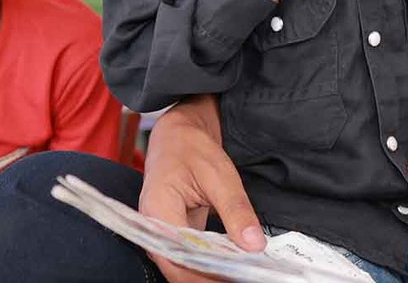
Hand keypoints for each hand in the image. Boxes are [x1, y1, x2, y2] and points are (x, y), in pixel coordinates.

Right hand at [138, 96, 265, 281]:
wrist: (177, 138)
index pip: (180, 259)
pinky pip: (190, 259)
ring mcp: (162, 237)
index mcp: (157, 213)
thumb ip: (236, 210)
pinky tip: (234, 264)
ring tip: (243, 271)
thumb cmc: (192, 150)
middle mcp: (153, 232)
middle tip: (246, 274)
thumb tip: (254, 245)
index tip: (239, 274)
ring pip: (185, 269)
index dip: (209, 274)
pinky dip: (212, 264)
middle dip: (213, 277)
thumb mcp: (220, 176)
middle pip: (181, 271)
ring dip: (213, 273)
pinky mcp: (174, 238)